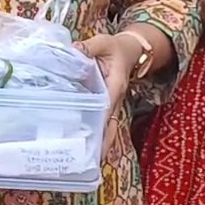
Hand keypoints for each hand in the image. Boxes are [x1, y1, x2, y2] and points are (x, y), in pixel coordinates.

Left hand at [75, 33, 140, 158]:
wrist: (130, 50)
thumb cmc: (115, 47)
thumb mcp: (103, 43)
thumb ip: (89, 47)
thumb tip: (74, 50)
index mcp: (114, 86)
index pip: (107, 108)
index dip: (99, 123)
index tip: (91, 139)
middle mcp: (114, 100)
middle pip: (110, 128)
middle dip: (101, 145)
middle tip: (86, 161)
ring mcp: (111, 105)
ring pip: (108, 129)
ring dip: (98, 144)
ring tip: (84, 161)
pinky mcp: (106, 105)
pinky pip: (103, 123)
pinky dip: (97, 135)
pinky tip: (83, 146)